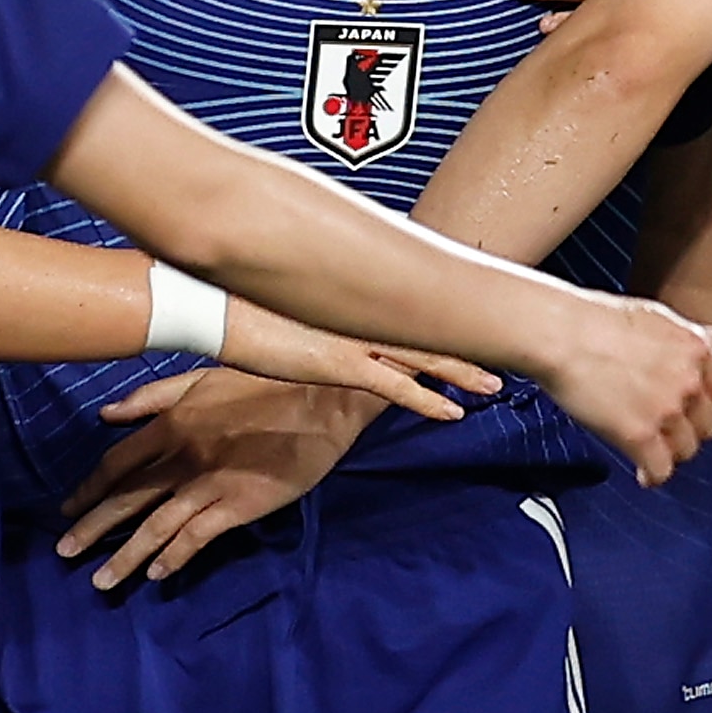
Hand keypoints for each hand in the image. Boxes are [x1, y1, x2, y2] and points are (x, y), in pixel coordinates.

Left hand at [56, 369, 383, 589]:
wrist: (320, 396)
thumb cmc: (263, 380)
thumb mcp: (201, 376)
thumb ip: (152, 397)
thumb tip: (105, 414)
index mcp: (171, 423)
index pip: (117, 463)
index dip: (89, 488)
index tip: (68, 509)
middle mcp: (183, 456)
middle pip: (127, 499)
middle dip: (93, 528)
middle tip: (64, 553)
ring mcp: (210, 484)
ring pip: (157, 526)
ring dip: (126, 556)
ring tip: (101, 581)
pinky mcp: (240, 505)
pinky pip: (197, 536)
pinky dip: (174, 556)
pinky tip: (156, 574)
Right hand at [218, 295, 501, 419]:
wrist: (209, 302)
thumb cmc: (230, 299)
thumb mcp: (275, 298)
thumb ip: (299, 301)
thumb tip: (304, 304)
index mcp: (343, 298)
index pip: (401, 304)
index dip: (435, 311)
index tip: (464, 312)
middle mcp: (355, 315)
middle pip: (424, 326)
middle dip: (464, 340)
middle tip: (502, 348)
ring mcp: (351, 339)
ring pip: (421, 356)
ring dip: (460, 372)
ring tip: (495, 384)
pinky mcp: (339, 364)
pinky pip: (396, 388)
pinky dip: (428, 401)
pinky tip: (455, 414)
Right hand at [533, 291, 711, 486]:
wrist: (558, 334)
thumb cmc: (592, 319)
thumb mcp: (651, 314)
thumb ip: (686, 333)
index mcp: (694, 349)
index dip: (706, 403)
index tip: (692, 410)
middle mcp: (688, 380)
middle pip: (707, 425)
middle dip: (688, 431)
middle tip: (668, 432)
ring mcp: (666, 409)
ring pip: (686, 450)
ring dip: (669, 453)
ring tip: (651, 451)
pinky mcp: (639, 435)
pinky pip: (661, 470)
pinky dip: (653, 475)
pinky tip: (643, 472)